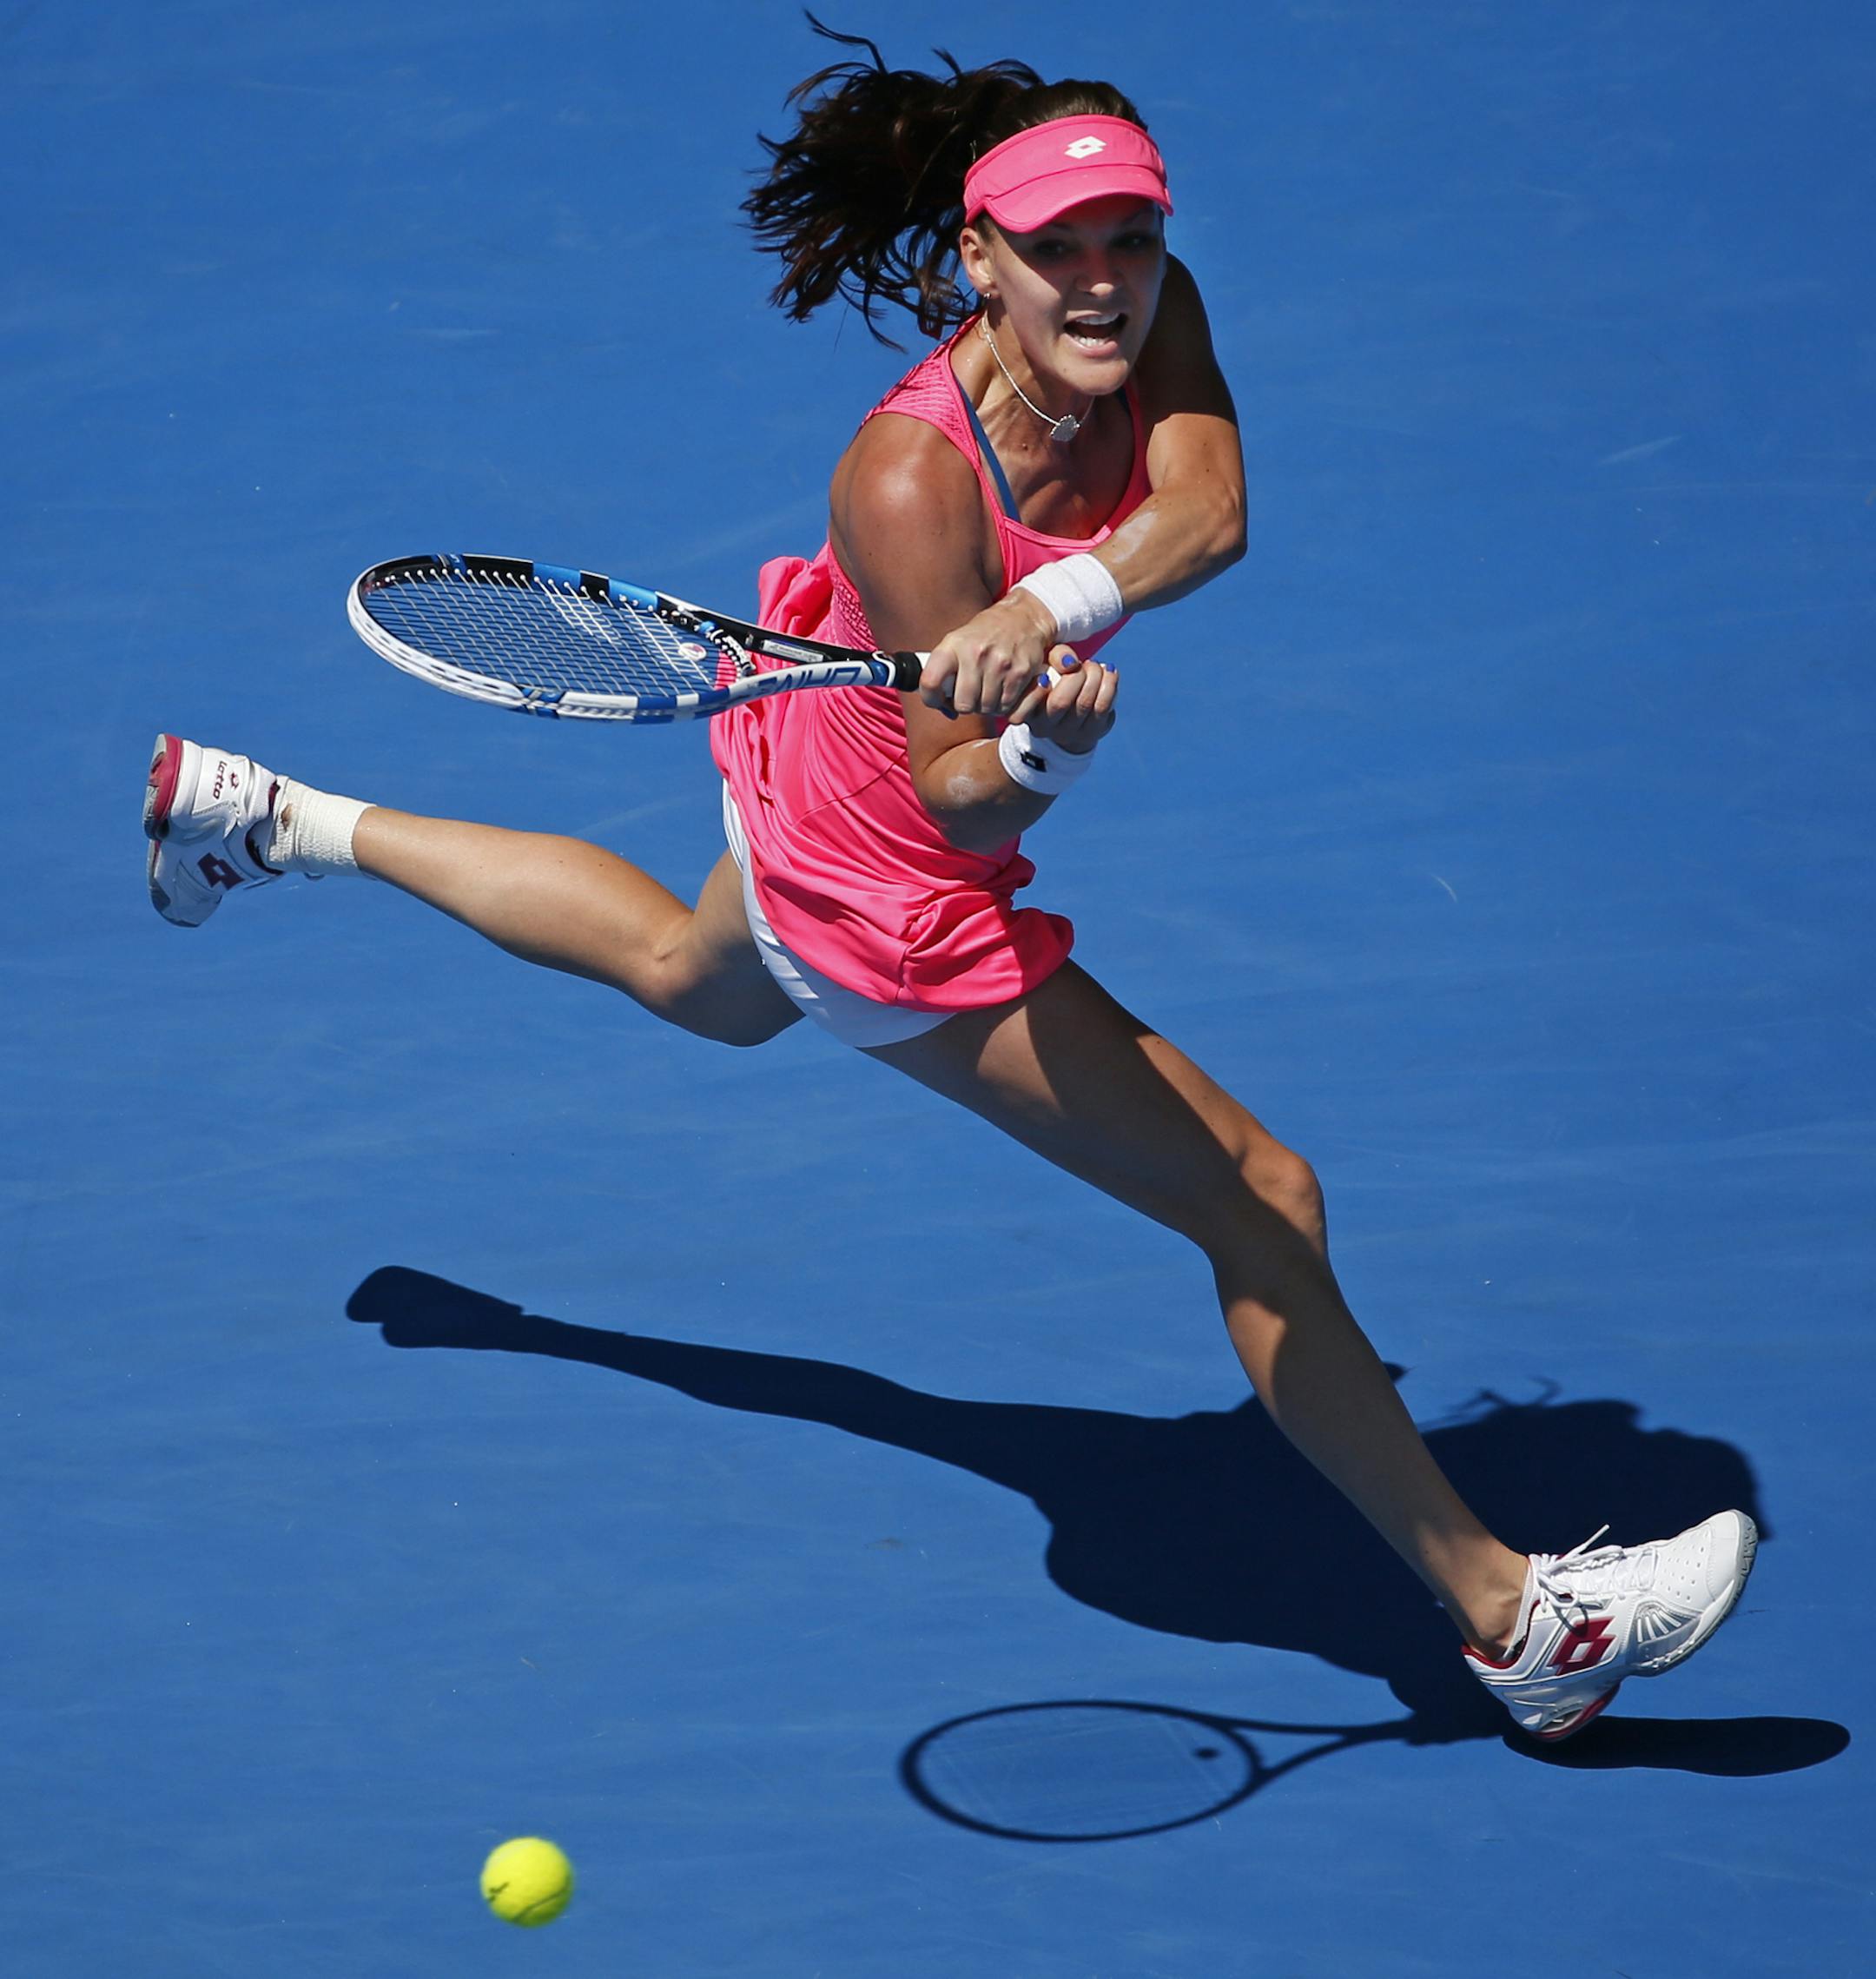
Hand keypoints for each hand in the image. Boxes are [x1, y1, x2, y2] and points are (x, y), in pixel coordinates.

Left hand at [919, 590, 1058, 716]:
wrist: (1024, 617)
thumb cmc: (987, 633)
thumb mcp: (959, 641)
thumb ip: (946, 671)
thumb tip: (943, 706)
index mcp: (954, 645)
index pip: (930, 681)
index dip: (931, 698)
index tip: (938, 700)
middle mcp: (976, 654)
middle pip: (964, 705)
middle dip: (966, 705)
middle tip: (971, 694)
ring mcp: (1000, 665)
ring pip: (987, 709)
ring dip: (987, 706)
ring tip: (989, 689)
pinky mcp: (1020, 674)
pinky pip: (1008, 709)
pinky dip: (1005, 706)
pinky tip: (1004, 691)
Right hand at [1012, 649, 1118, 754]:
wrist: (1068, 718)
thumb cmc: (1054, 682)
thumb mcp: (1046, 666)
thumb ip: (1054, 657)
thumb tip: (1070, 661)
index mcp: (1023, 710)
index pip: (1026, 704)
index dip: (1037, 688)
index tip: (1046, 675)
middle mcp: (1043, 727)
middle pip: (1060, 702)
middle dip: (1077, 675)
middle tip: (1084, 664)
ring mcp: (1067, 733)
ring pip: (1084, 703)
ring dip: (1096, 677)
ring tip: (1097, 666)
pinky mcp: (1090, 733)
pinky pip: (1103, 708)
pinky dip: (1110, 685)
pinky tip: (1109, 672)